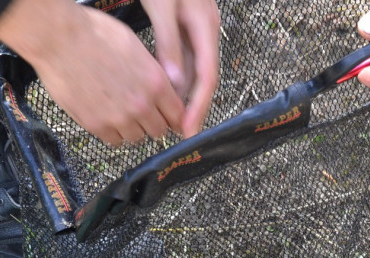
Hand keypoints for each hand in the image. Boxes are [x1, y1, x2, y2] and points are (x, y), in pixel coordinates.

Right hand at [0, 0, 185, 145]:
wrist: (59, 38)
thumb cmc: (94, 33)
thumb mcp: (135, 47)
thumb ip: (152, 73)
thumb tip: (161, 88)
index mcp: (156, 83)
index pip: (178, 115)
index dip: (174, 117)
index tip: (169, 118)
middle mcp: (141, 105)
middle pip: (158, 130)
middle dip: (153, 123)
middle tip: (142, 115)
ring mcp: (119, 118)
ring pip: (137, 138)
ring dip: (132, 129)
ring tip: (121, 114)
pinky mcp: (96, 125)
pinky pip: (113, 140)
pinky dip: (113, 133)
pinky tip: (106, 118)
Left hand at [141, 0, 220, 136]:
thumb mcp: (162, 7)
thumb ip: (168, 45)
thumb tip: (175, 84)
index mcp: (205, 27)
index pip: (207, 76)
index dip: (198, 106)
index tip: (188, 129)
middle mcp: (205, 30)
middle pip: (203, 77)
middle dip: (193, 106)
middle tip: (180, 132)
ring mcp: (196, 28)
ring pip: (193, 69)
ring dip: (183, 94)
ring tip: (171, 118)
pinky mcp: (185, 25)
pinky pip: (183, 57)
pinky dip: (176, 75)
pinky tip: (165, 90)